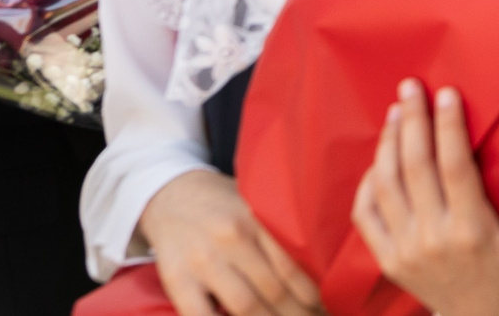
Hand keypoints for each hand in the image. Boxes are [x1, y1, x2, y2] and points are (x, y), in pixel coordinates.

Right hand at [140, 169, 323, 315]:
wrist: (169, 194)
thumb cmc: (224, 204)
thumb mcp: (256, 206)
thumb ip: (280, 233)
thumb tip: (322, 265)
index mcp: (257, 220)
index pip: (293, 266)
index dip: (314, 295)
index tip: (328, 308)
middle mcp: (232, 239)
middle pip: (274, 290)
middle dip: (299, 314)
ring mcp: (203, 261)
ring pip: (246, 306)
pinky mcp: (177, 280)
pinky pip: (201, 315)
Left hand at [351, 81, 498, 315]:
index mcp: (472, 232)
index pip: (454, 168)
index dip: (448, 128)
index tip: (447, 94)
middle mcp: (432, 239)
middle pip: (414, 168)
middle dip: (412, 122)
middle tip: (411, 86)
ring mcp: (404, 251)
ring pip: (386, 186)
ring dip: (388, 144)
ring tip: (396, 110)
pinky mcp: (387, 260)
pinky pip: (365, 215)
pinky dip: (367, 183)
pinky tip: (379, 158)